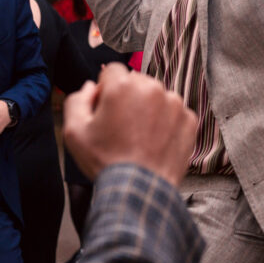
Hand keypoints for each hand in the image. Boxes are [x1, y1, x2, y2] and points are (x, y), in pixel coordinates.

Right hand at [63, 63, 195, 186]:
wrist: (139, 191)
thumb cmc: (106, 162)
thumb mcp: (74, 132)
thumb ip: (77, 100)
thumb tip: (91, 87)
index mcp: (123, 86)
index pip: (113, 71)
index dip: (106, 90)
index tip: (106, 109)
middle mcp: (151, 88)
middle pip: (136, 82)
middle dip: (128, 98)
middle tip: (122, 126)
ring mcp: (174, 104)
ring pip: (157, 96)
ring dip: (149, 109)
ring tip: (140, 137)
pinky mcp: (189, 120)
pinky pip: (175, 113)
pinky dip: (167, 123)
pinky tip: (156, 142)